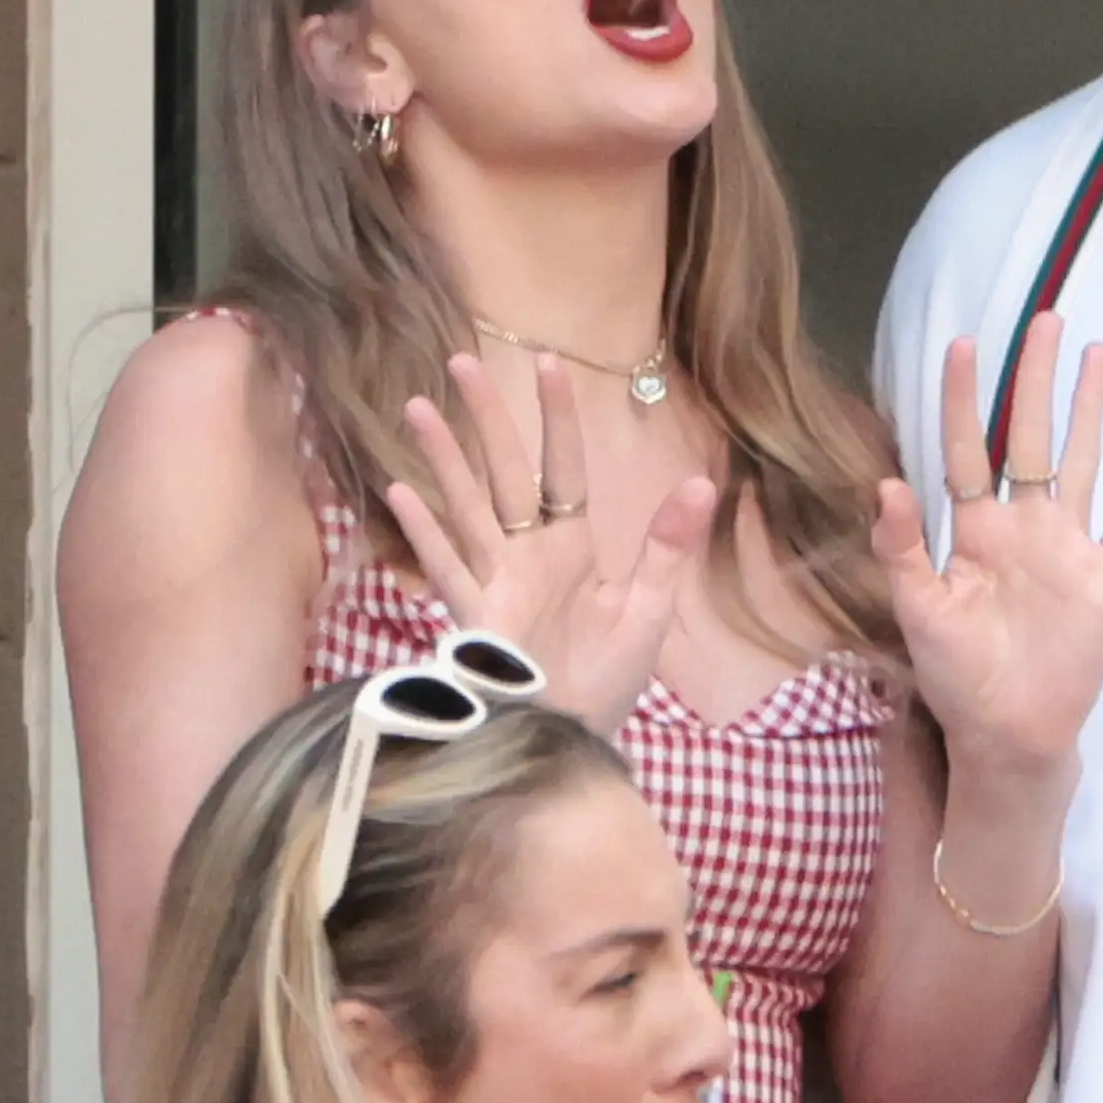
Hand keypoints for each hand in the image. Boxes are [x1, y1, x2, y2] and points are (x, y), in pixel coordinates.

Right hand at [376, 353, 716, 731]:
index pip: (562, 467)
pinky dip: (425, 532)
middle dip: (484, 418)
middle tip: (460, 360)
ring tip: (418, 407)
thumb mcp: (649, 610)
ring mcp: (496, 584)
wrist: (575, 742)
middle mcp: (528, 556)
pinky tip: (400, 492)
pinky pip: (448, 568)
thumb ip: (668, 548)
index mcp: (572, 547)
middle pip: (503, 472)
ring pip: (466, 507)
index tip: (548, 362)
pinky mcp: (476, 620)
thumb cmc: (606, 682)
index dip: (556, 417)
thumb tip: (702, 483)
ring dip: (443, 459)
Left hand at [872, 317, 1102, 787]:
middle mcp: (1022, 525)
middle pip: (1031, 436)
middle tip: (1046, 319)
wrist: (1012, 733)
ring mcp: (1067, 545)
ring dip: (1091, 408)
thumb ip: (903, 549)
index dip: (965, 399)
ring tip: (1099, 353)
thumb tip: (886, 484)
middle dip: (1037, 379)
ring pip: (1081, 459)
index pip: (968, 448)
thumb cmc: (957, 678)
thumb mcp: (919, 612)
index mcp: (974, 530)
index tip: (965, 345)